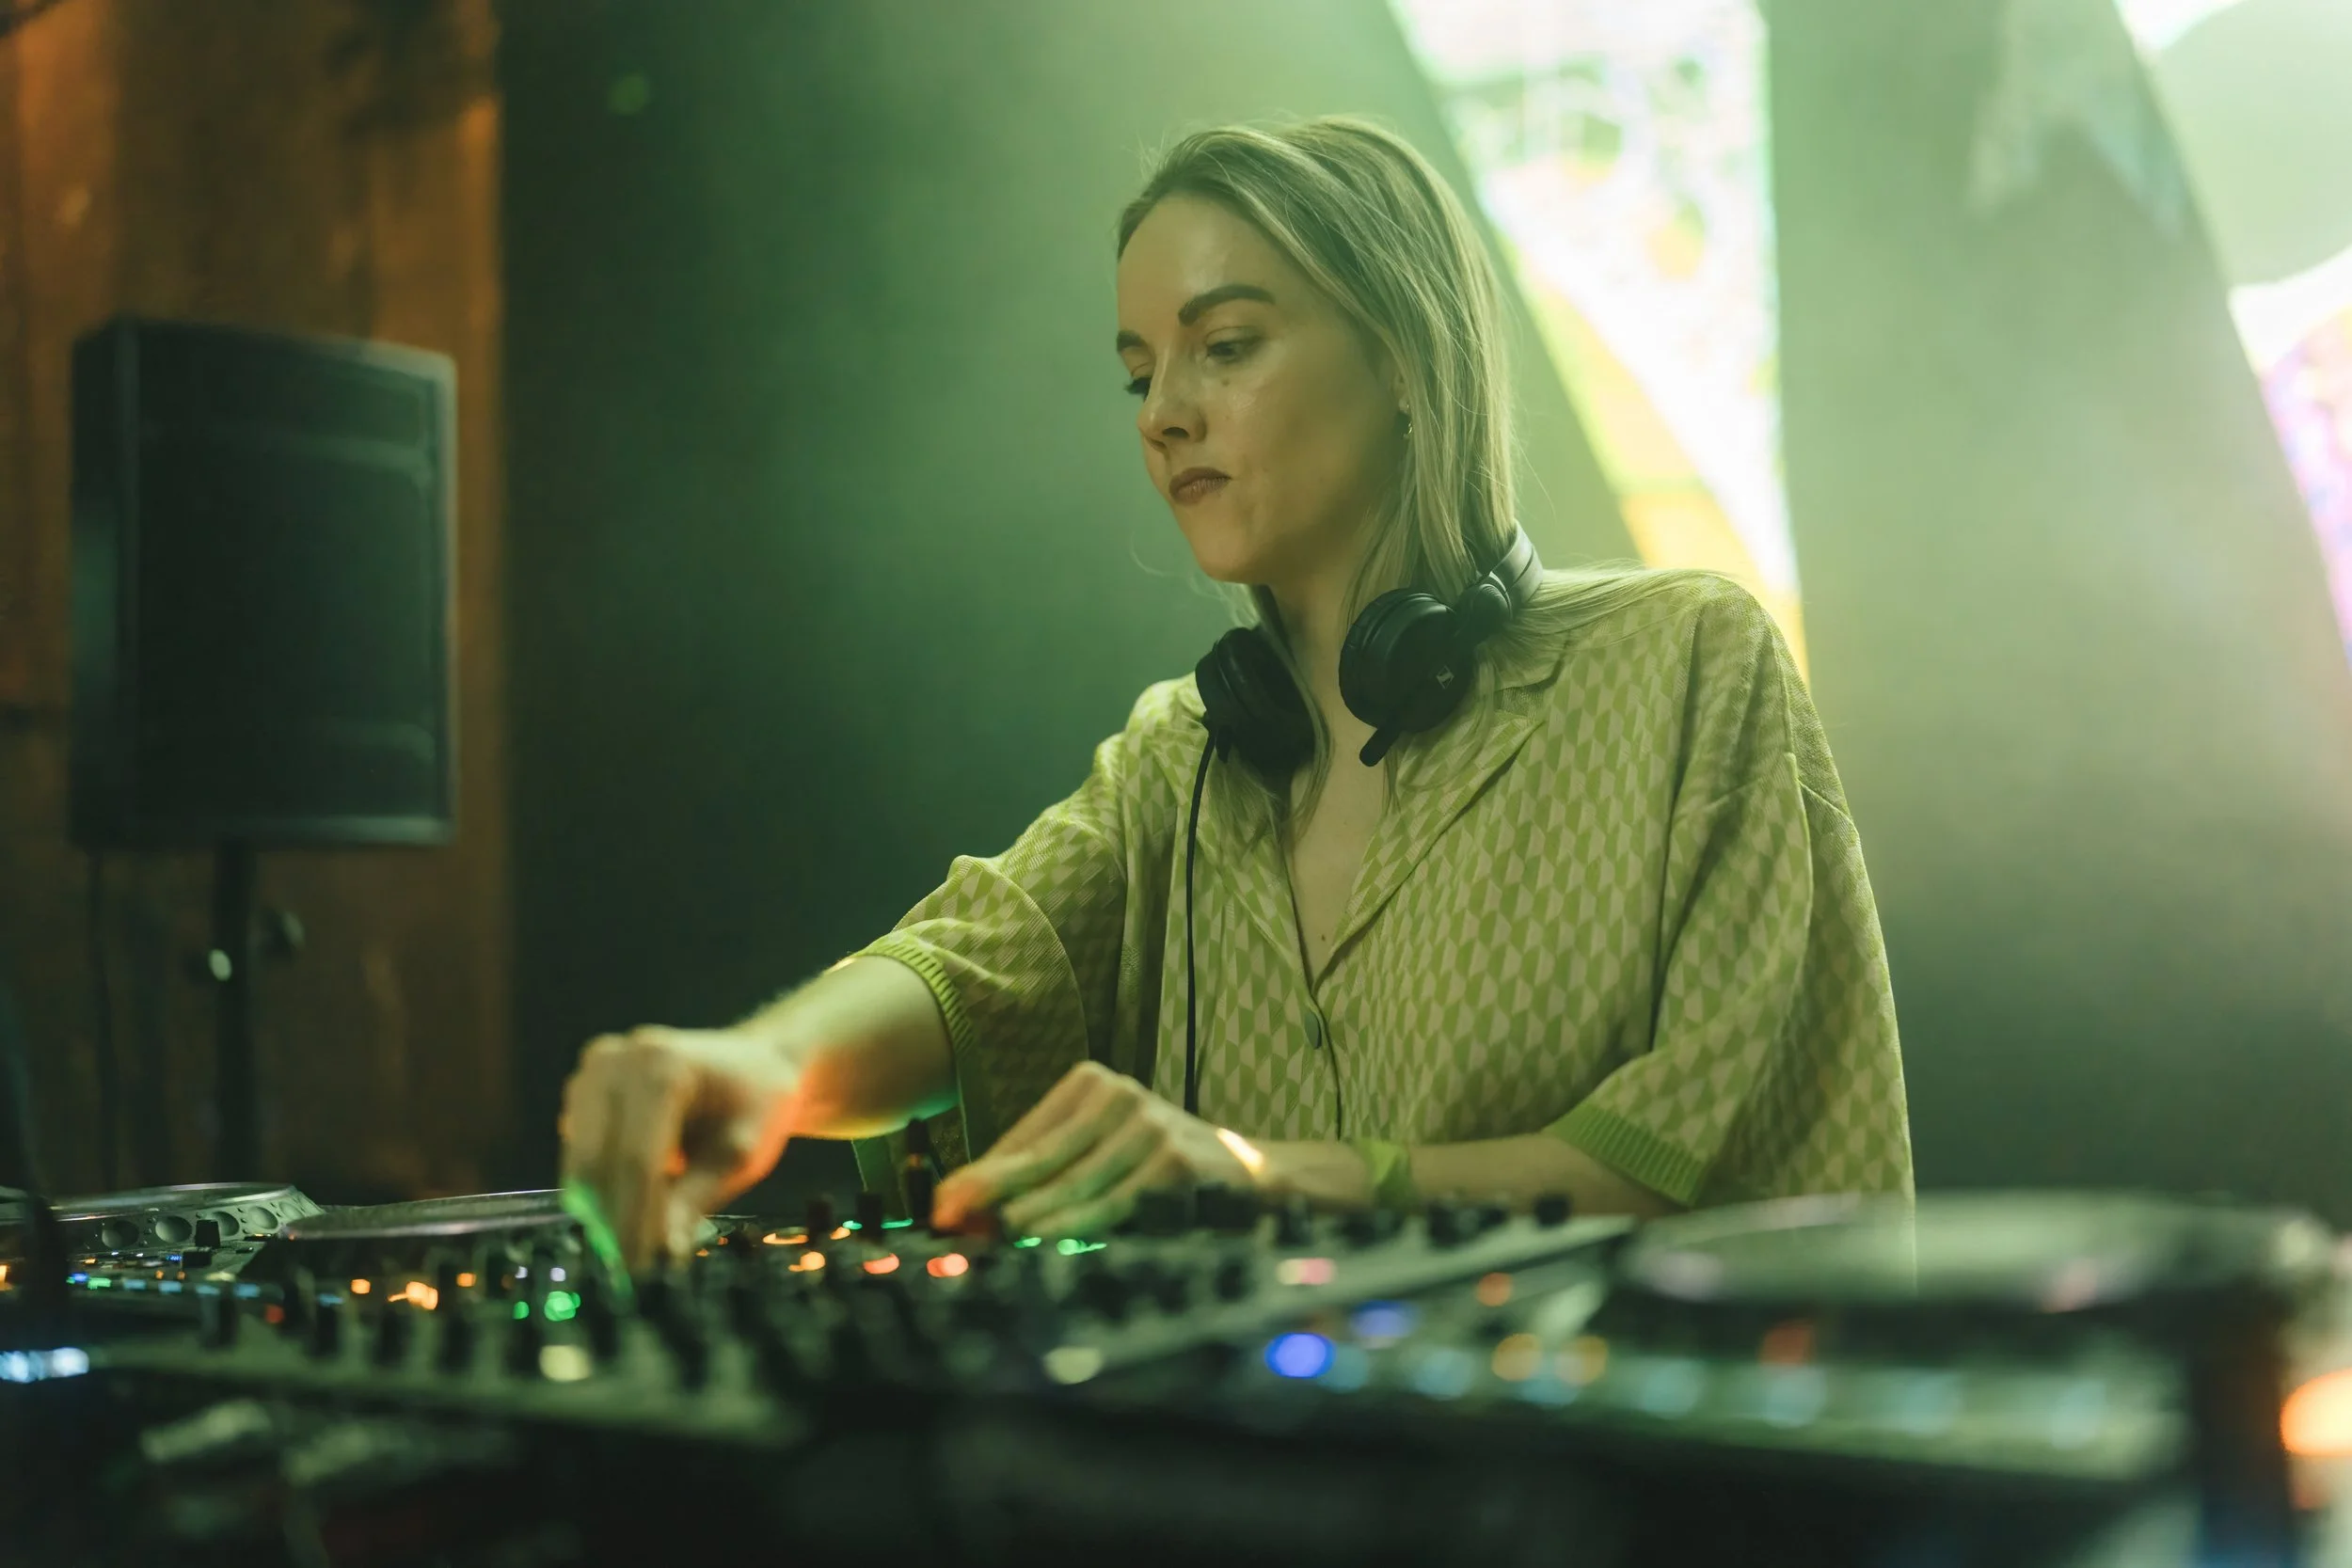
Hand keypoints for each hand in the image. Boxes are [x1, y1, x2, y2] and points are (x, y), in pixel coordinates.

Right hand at [559, 1024, 802, 1268]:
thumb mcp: (739, 1155)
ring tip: (637, 1252)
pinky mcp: (581, 1094)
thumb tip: (661, 1254)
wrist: (750, 1066)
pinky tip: (629, 1219)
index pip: (638, 1158)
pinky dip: (602, 1194)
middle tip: (637, 1274)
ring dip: (604, 1213)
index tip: (641, 1272)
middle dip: (616, 1223)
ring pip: (582, 1164)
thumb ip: (694, 1200)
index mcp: (662, 1065)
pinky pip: (581, 1157)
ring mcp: (591, 1073)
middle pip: (599, 1162)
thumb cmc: (755, 1105)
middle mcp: (615, 1060)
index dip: (636, 1220)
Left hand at [932, 1061, 1258, 1237]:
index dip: (981, 1173)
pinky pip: (1111, 1203)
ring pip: (1073, 1184)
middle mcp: (1119, 1095)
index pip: (1025, 1135)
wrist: (1253, 1175)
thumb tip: (971, 1206)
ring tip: (990, 1237)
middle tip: (949, 1221)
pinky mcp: (1173, 1161)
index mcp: (1093, 1084)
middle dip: (990, 1195)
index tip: (942, 1205)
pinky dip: (1075, 1226)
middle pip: (1042, 1157)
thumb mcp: (1103, 1152)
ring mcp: (1148, 1125)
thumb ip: (1047, 1173)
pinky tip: (1044, 1240)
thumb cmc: (1161, 1167)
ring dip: (1026, 1216)